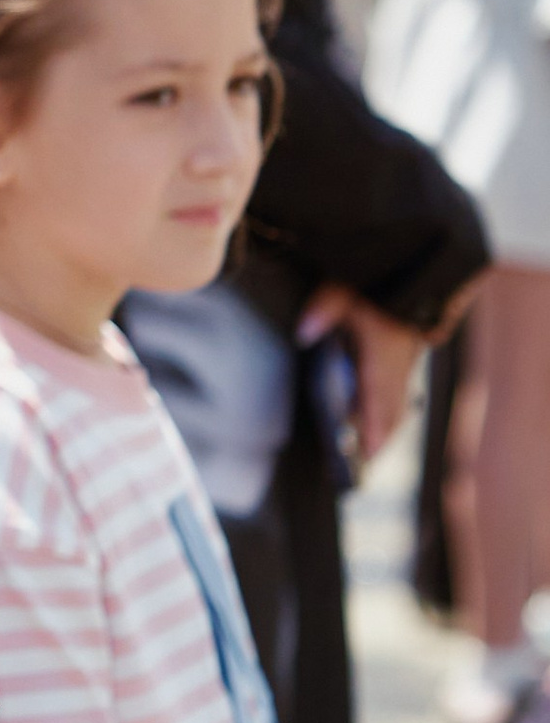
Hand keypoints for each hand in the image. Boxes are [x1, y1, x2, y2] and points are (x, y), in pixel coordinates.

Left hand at [299, 286, 422, 464]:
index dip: (374, 427)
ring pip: (400, 400)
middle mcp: (401, 359)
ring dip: (385, 423)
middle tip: (364, 463)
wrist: (419, 259)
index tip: (368, 454)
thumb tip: (303, 333)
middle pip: (393, 408)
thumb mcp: (345, 285)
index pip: (379, 398)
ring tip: (367, 447)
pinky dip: (390, 406)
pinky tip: (374, 412)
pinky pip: (402, 388)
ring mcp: (409, 356)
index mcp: (385, 349)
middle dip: (380, 436)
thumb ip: (324, 309)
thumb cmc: (378, 273)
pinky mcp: (411, 351)